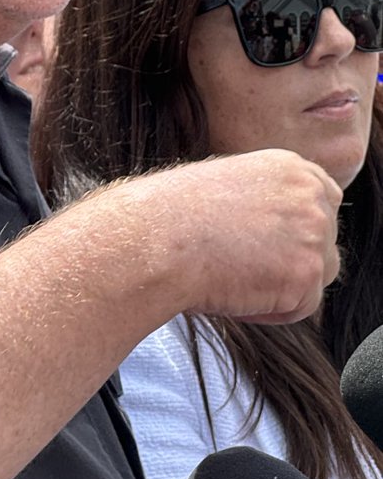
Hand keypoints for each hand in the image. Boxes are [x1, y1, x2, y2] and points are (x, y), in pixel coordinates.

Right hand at [156, 150, 341, 323]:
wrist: (156, 240)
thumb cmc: (169, 216)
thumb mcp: (224, 186)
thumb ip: (263, 201)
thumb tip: (273, 232)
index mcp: (290, 167)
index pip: (321, 203)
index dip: (293, 231)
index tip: (263, 245)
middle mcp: (311, 195)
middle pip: (322, 243)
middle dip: (288, 261)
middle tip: (239, 265)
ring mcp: (314, 234)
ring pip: (315, 276)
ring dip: (279, 286)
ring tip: (231, 276)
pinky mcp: (307, 274)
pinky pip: (300, 306)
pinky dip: (268, 311)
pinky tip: (232, 291)